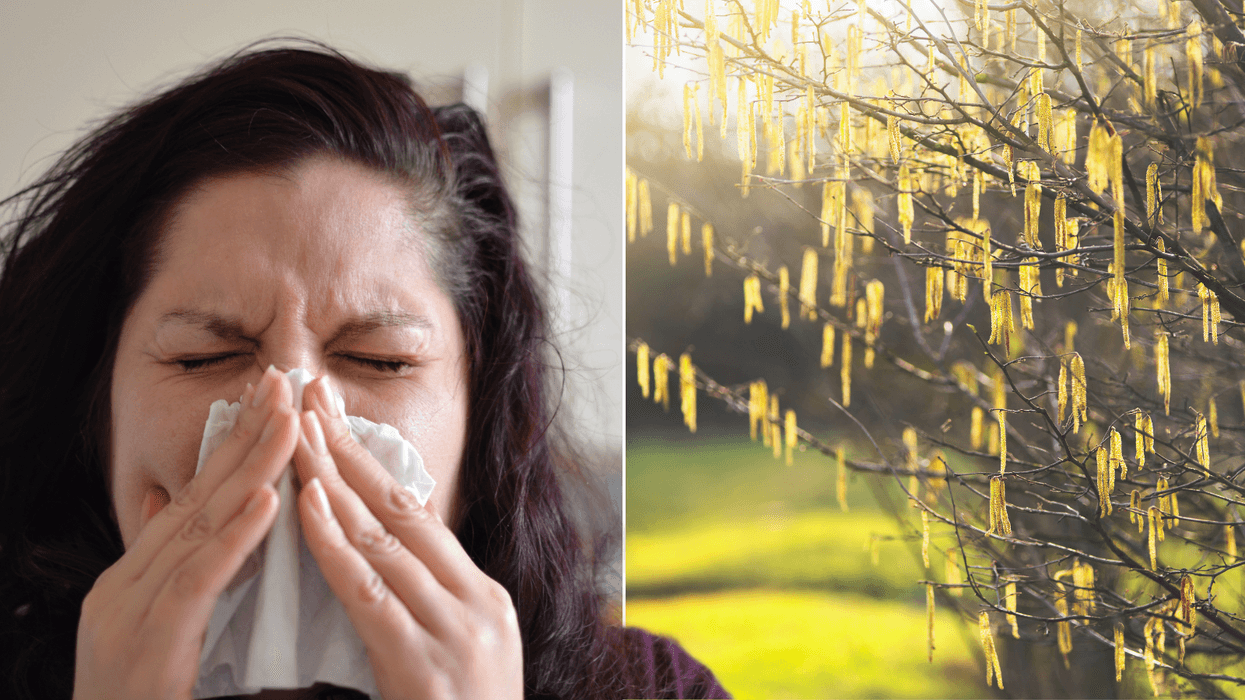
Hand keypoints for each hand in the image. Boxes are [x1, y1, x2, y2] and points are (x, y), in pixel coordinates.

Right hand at [74, 367, 297, 699]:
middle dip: (242, 437)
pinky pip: (198, 580)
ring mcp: (129, 614)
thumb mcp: (152, 633)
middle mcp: (124, 587)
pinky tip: (267, 499)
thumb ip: (162, 571)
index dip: (231, 447)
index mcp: (130, 582)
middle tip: (282, 381)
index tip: (270, 399)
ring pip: (199, 527)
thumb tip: (161, 507)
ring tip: (288, 421)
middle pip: (196, 498)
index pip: (191, 501)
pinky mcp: (150, 645)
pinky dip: (234, 537)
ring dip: (248, 469)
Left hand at [293, 376, 522, 699]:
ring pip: (384, 539)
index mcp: (483, 596)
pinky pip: (369, 594)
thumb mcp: (455, 657)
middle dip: (348, 448)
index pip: (419, 514)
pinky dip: (334, 545)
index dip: (370, 461)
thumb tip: (375, 556)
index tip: (331, 416)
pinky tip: (307, 504)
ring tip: (294, 430)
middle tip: (308, 394)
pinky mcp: (426, 666)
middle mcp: (478, 602)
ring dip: (333, 479)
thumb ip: (423, 606)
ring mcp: (458, 632)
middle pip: (402, 509)